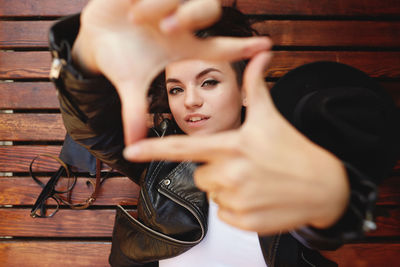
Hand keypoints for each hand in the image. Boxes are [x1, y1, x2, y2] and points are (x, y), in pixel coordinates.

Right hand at [72, 0, 271, 144]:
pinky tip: (131, 6)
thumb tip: (131, 146)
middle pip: (209, 9)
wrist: (97, 36)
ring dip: (164, 5)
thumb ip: (135, 112)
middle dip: (191, 16)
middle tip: (165, 30)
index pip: (219, 47)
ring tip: (137, 17)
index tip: (266, 46)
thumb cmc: (120, 59)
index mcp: (183, 47)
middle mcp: (181, 23)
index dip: (241, 48)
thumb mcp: (130, 85)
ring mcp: (168, 2)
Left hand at [123, 52, 349, 234]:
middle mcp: (232, 174)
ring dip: (226, 189)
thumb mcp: (271, 117)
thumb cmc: (295, 149)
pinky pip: (224, 215)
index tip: (131, 151)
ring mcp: (239, 200)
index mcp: (233, 146)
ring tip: (254, 181)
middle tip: (243, 166)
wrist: (325, 187)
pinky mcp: (245, 222)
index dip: (154, 149)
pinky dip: (237, 208)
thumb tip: (260, 55)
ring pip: (212, 195)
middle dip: (214, 170)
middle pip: (199, 175)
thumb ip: (257, 86)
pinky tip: (258, 197)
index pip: (185, 148)